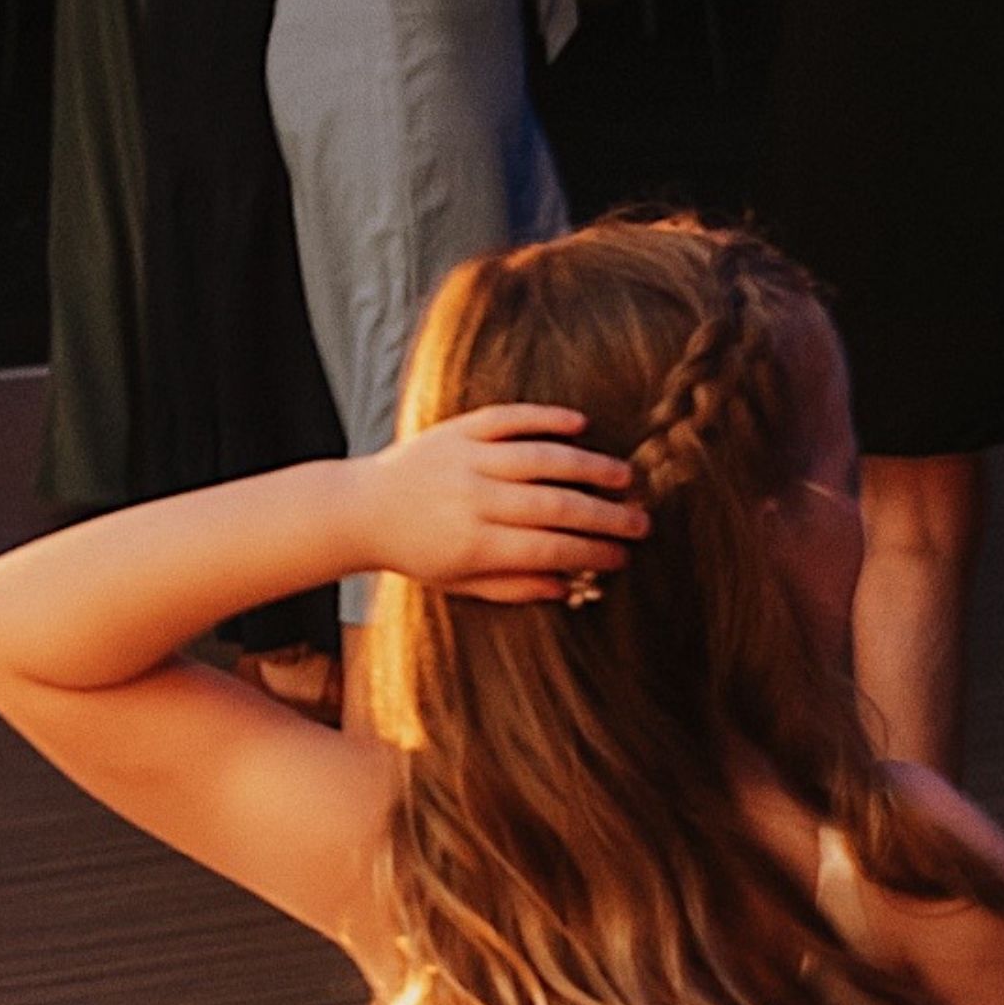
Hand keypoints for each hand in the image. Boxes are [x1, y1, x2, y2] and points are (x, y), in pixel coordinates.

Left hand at [354, 406, 641, 605]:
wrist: (362, 509)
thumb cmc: (417, 551)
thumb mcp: (459, 581)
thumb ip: (512, 586)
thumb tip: (569, 585)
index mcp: (473, 544)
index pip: (547, 548)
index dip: (590, 553)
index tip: (622, 557)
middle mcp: (472, 499)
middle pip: (554, 506)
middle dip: (604, 516)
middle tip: (641, 522)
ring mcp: (465, 460)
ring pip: (540, 459)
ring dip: (589, 466)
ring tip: (624, 477)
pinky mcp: (458, 430)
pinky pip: (509, 418)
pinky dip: (546, 418)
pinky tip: (580, 424)